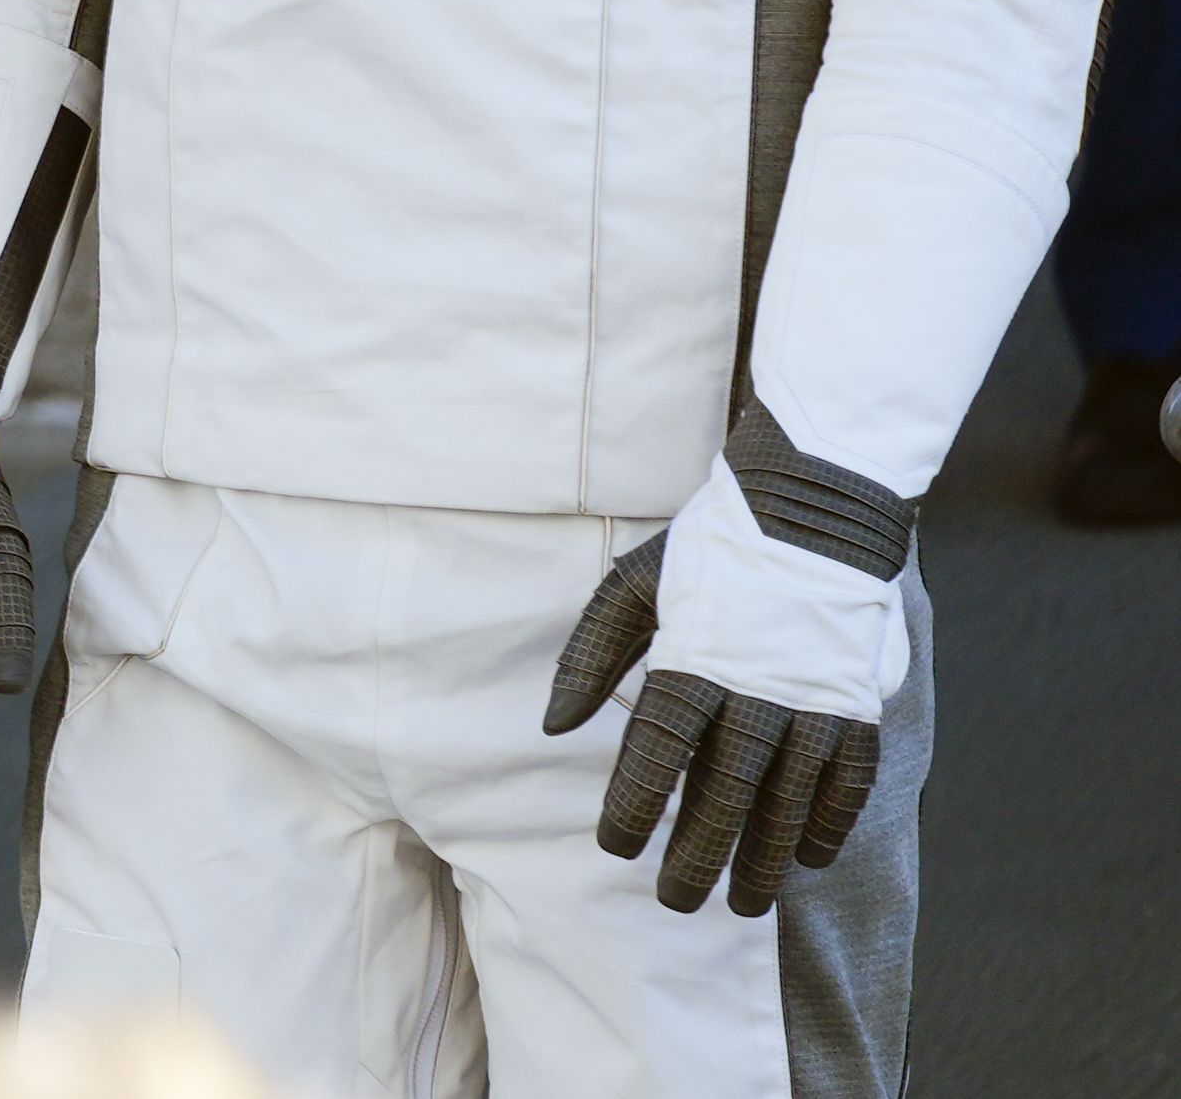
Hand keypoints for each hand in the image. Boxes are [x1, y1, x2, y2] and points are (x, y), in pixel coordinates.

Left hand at [538, 439, 905, 917]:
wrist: (814, 509)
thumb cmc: (710, 551)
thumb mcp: (632, 586)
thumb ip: (591, 656)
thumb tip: (554, 727)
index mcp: (693, 661)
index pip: (656, 754)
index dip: (635, 808)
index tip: (617, 848)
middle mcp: (758, 691)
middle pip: (724, 795)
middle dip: (699, 856)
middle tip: (678, 901)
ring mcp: (816, 702)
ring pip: (787, 802)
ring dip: (764, 859)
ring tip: (743, 903)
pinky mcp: (858, 705)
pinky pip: (847, 782)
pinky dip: (827, 824)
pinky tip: (806, 857)